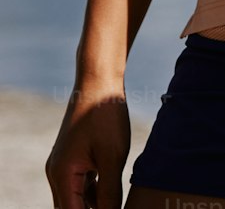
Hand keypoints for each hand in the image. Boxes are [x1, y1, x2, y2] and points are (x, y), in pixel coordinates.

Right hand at [45, 81, 129, 208]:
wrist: (99, 80)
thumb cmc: (106, 115)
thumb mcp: (112, 157)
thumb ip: (109, 194)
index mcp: (62, 175)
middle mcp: (57, 173)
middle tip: (114, 207)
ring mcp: (64, 165)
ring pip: (76, 199)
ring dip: (93, 205)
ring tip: (114, 201)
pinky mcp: (73, 158)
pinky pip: (81, 185)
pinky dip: (94, 192)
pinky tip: (111, 191)